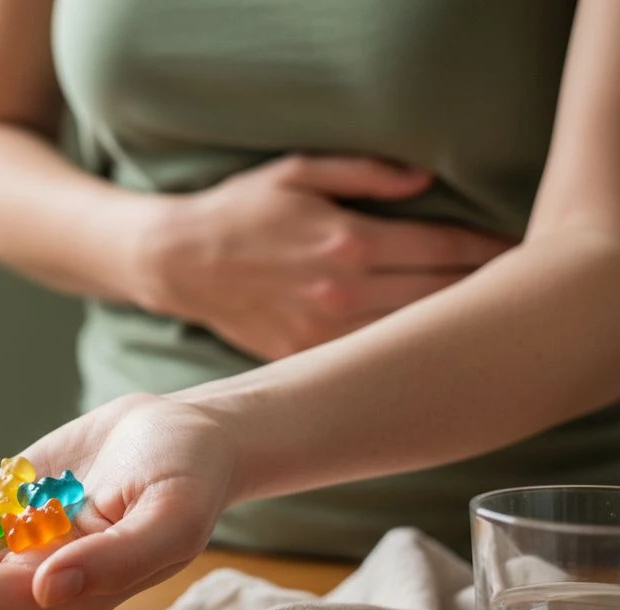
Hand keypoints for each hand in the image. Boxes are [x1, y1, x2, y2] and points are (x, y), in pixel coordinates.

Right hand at [139, 155, 514, 359]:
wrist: (176, 263)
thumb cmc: (237, 211)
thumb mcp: (296, 172)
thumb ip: (365, 173)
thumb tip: (426, 181)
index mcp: (348, 241)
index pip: (441, 249)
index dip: (485, 250)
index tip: (511, 250)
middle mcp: (341, 291)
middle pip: (436, 296)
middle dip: (479, 289)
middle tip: (507, 288)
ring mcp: (322, 332)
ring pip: (407, 334)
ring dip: (445, 328)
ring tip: (473, 322)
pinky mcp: (301, 356)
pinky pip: (365, 359)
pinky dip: (399, 354)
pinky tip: (419, 350)